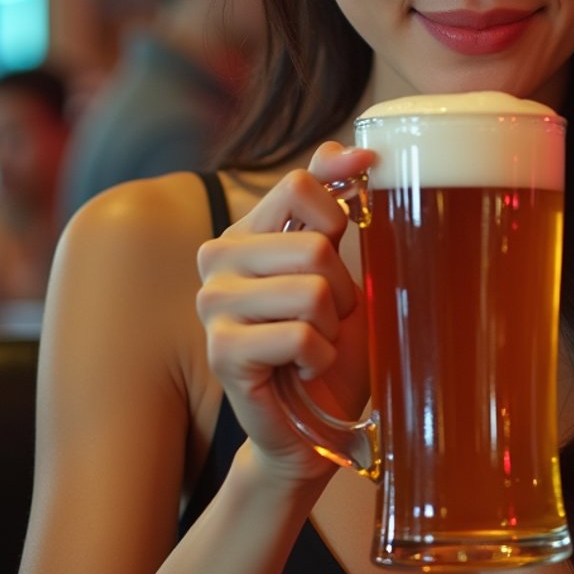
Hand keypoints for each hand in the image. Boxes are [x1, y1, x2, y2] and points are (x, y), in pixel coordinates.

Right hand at [195, 143, 374, 480]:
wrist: (317, 425)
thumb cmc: (334, 344)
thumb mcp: (347, 267)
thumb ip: (339, 202)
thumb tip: (361, 149)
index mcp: (246, 230)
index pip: (301, 184)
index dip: (341, 217)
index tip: (345, 245)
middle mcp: (218, 258)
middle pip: (316, 244)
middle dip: (343, 290)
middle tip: (326, 320)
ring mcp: (212, 304)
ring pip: (313, 291)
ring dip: (332, 328)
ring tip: (314, 345)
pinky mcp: (221, 351)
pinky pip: (300, 336)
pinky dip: (319, 358)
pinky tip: (301, 370)